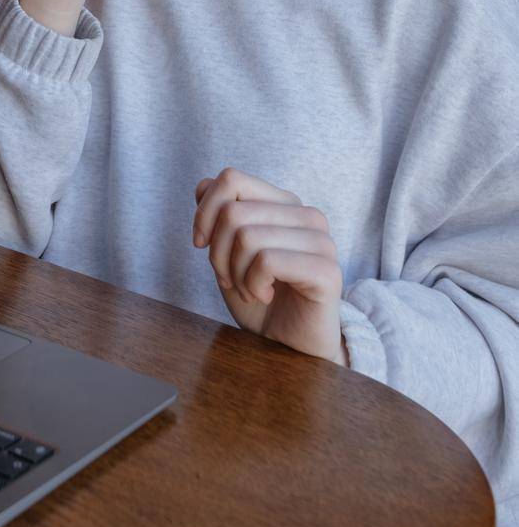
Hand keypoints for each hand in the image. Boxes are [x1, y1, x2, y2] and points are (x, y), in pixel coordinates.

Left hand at [192, 167, 347, 363]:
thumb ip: (219, 217)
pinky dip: (253, 284)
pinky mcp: (326, 270)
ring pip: (247, 236)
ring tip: (249, 290)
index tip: (201, 244)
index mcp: (285, 204)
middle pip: (233, 212)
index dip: (204, 212)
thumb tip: (203, 184)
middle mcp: (307, 215)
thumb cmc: (261, 298)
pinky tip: (265, 296)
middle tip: (230, 279)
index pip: (232, 179)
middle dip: (217, 253)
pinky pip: (267, 261)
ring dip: (235, 273)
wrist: (289, 347)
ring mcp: (321, 241)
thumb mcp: (229, 253)